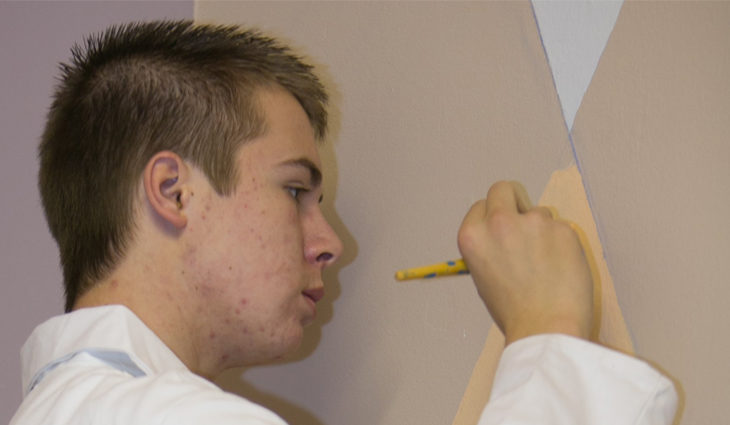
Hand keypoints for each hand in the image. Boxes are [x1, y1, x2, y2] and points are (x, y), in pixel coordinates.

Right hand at [457, 181, 593, 345]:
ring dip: (542, 230)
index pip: (481, 205)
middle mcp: (498, 223)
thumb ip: (490, 247)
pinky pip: (561, 229)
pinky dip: (562, 245)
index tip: (503, 228)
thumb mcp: (483, 276)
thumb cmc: (514, 312)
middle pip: (504, 189)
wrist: (545, 328)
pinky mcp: (562, 228)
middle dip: (513, 201)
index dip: (493, 216)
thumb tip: (505, 234)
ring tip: (546, 265)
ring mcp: (532, 223)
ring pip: (539, 212)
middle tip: (524, 224)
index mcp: (472, 236)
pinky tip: (561, 269)